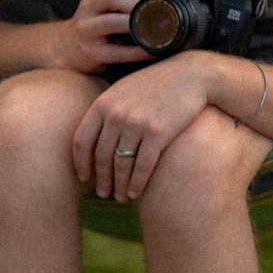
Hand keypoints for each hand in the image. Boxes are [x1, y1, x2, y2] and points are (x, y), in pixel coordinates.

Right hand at [54, 0, 150, 73]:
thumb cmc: (94, 25)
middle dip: (134, 3)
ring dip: (135, 24)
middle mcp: (86, 9)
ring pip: (110, 22)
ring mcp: (86, 31)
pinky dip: (137, 52)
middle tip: (152, 12)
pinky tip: (149, 50)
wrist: (67, 48)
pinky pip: (117, 52)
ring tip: (151, 29)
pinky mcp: (90, 52)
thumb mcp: (101, 5)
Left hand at [72, 53, 210, 200]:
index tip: (83, 177)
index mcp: (103, 103)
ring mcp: (136, 123)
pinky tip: (135, 193)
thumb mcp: (124, 90)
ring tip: (120, 197)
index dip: (80, 163)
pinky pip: (142, 166)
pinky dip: (137, 183)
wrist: (192, 75)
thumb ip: (107, 110)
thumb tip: (92, 137)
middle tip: (102, 194)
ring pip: (121, 164)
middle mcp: (116, 114)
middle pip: (101, 157)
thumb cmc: (157, 84)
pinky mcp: (158, 133)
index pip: (82, 140)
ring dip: (119, 185)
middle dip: (101, 179)